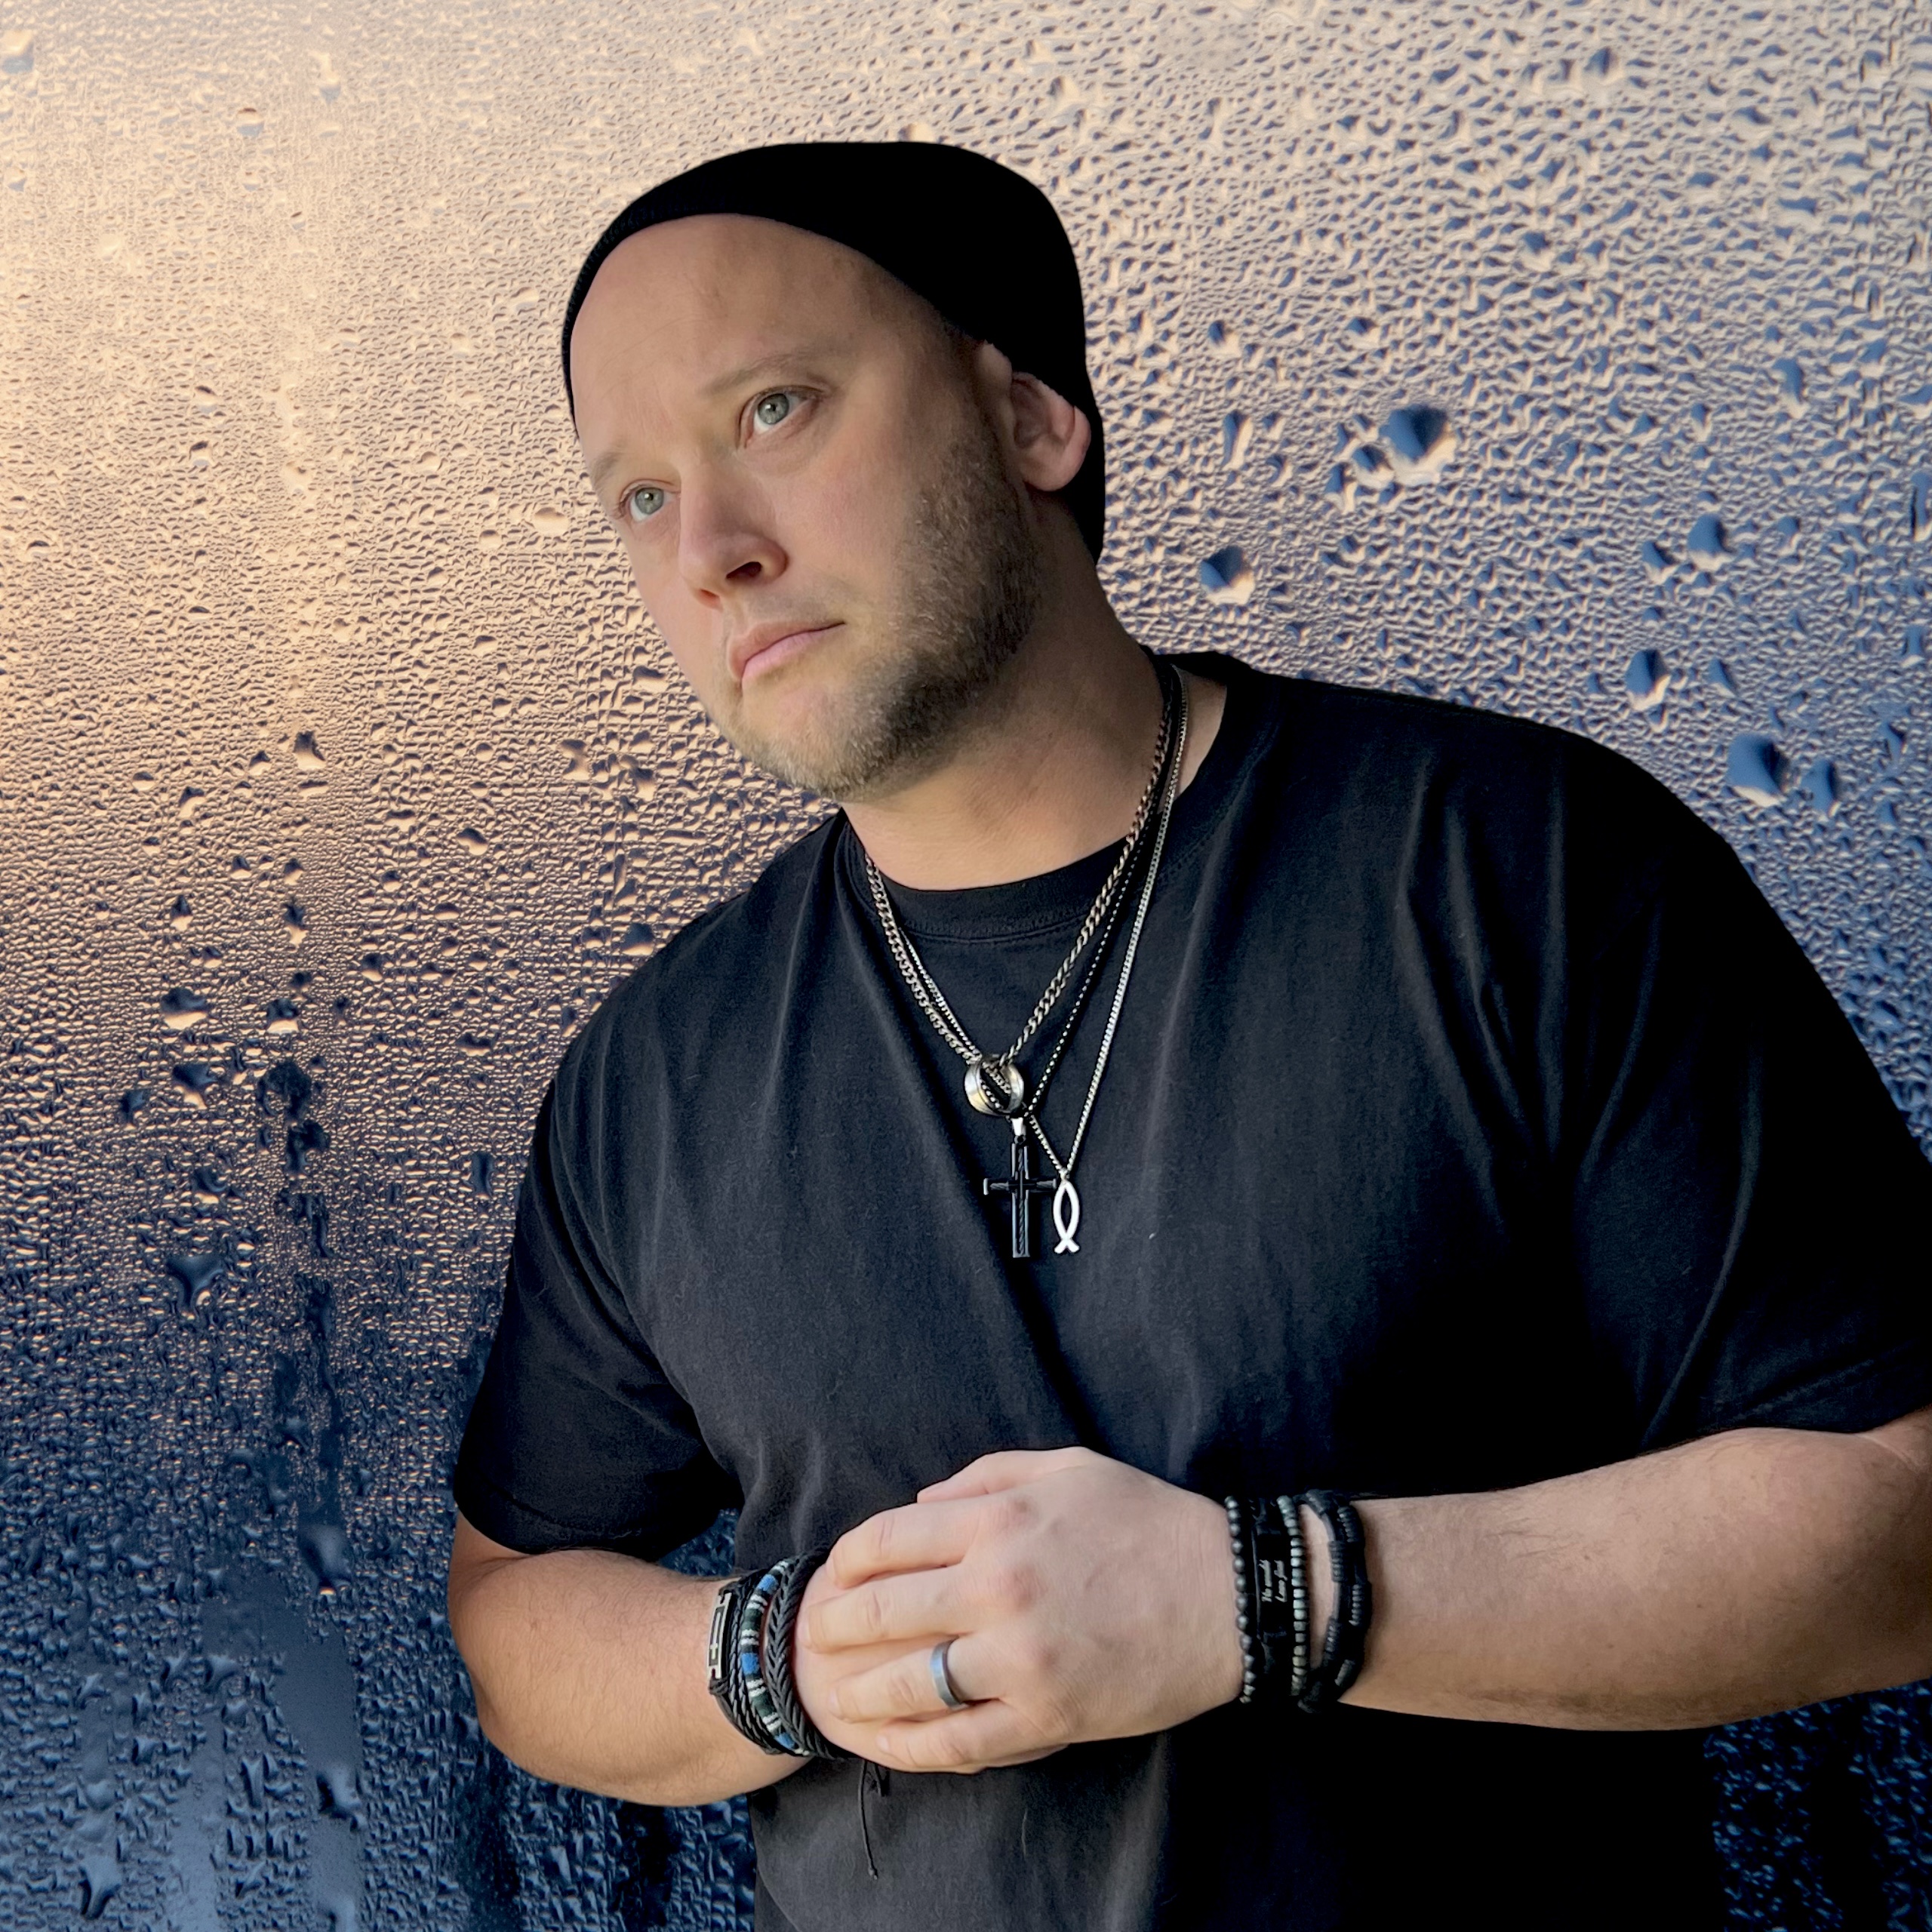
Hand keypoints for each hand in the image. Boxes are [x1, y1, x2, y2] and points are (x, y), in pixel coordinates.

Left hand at [791, 1447, 1243, 1772]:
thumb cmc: (1147, 1522)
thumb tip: (919, 1505)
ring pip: (909, 1682)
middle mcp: (998, 1586)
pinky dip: (912, 1747)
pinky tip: (886, 1745)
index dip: (846, 1560)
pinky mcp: (1048, 1715)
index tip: (832, 1575)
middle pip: (884, 1609)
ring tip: (836, 1694)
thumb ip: (984, 1476)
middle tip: (815, 1637)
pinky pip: (960, 1741)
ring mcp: (1021, 1657)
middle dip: (835, 1625)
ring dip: (859, 1691)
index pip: (888, 1540)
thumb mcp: (1067, 1468)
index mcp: (999, 1520)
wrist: (1231, 1596)